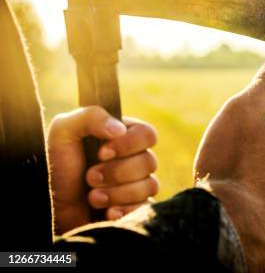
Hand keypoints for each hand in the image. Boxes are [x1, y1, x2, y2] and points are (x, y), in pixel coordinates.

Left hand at [48, 106, 158, 234]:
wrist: (50, 211)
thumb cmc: (56, 169)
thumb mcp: (63, 133)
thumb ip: (90, 117)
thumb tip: (120, 129)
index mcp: (122, 137)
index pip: (147, 134)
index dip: (129, 144)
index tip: (102, 153)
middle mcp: (133, 159)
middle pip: (149, 161)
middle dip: (116, 173)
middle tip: (90, 177)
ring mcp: (138, 185)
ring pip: (149, 186)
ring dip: (116, 193)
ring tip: (92, 198)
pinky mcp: (137, 208)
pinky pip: (145, 207)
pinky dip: (124, 210)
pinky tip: (106, 212)